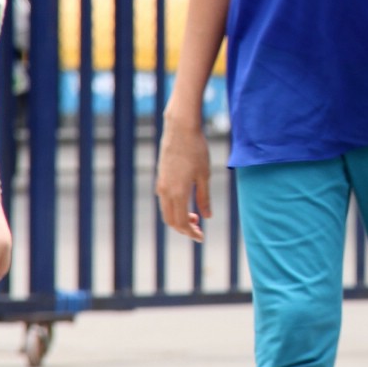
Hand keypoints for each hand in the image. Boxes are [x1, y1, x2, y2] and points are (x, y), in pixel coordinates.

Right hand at [156, 113, 211, 239]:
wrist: (180, 129)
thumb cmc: (196, 150)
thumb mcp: (205, 175)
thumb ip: (204, 198)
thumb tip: (207, 216)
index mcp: (177, 193)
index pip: (182, 223)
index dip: (191, 233)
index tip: (202, 237)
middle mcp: (165, 191)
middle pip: (171, 221)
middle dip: (184, 229)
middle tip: (199, 230)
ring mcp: (161, 184)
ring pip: (166, 211)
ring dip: (179, 218)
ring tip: (195, 217)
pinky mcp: (161, 178)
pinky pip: (164, 200)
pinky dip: (174, 208)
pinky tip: (187, 203)